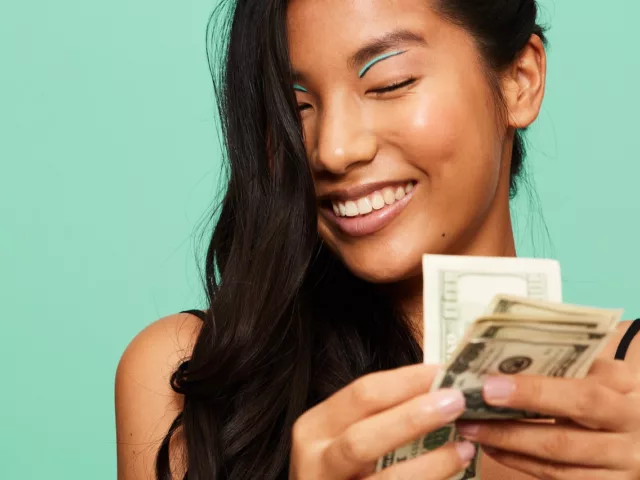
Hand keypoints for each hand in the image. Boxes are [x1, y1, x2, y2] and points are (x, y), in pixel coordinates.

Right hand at [289, 364, 475, 479]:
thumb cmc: (344, 464)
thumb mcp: (343, 432)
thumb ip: (378, 413)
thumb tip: (436, 387)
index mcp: (315, 427)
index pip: (360, 395)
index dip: (405, 381)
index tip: (443, 372)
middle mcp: (316, 461)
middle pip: (364, 437)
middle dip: (413, 417)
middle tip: (456, 402)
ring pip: (385, 479)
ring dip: (430, 463)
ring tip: (465, 447)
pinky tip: (454, 471)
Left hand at [456, 358, 639, 478]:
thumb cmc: (621, 394)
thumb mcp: (613, 376)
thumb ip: (577, 368)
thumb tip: (515, 359)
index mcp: (628, 405)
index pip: (582, 398)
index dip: (535, 393)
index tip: (491, 387)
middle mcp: (628, 446)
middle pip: (561, 442)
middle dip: (508, 430)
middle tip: (469, 415)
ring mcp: (618, 474)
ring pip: (555, 468)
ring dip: (508, 449)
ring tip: (473, 431)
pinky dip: (521, 465)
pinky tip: (495, 448)